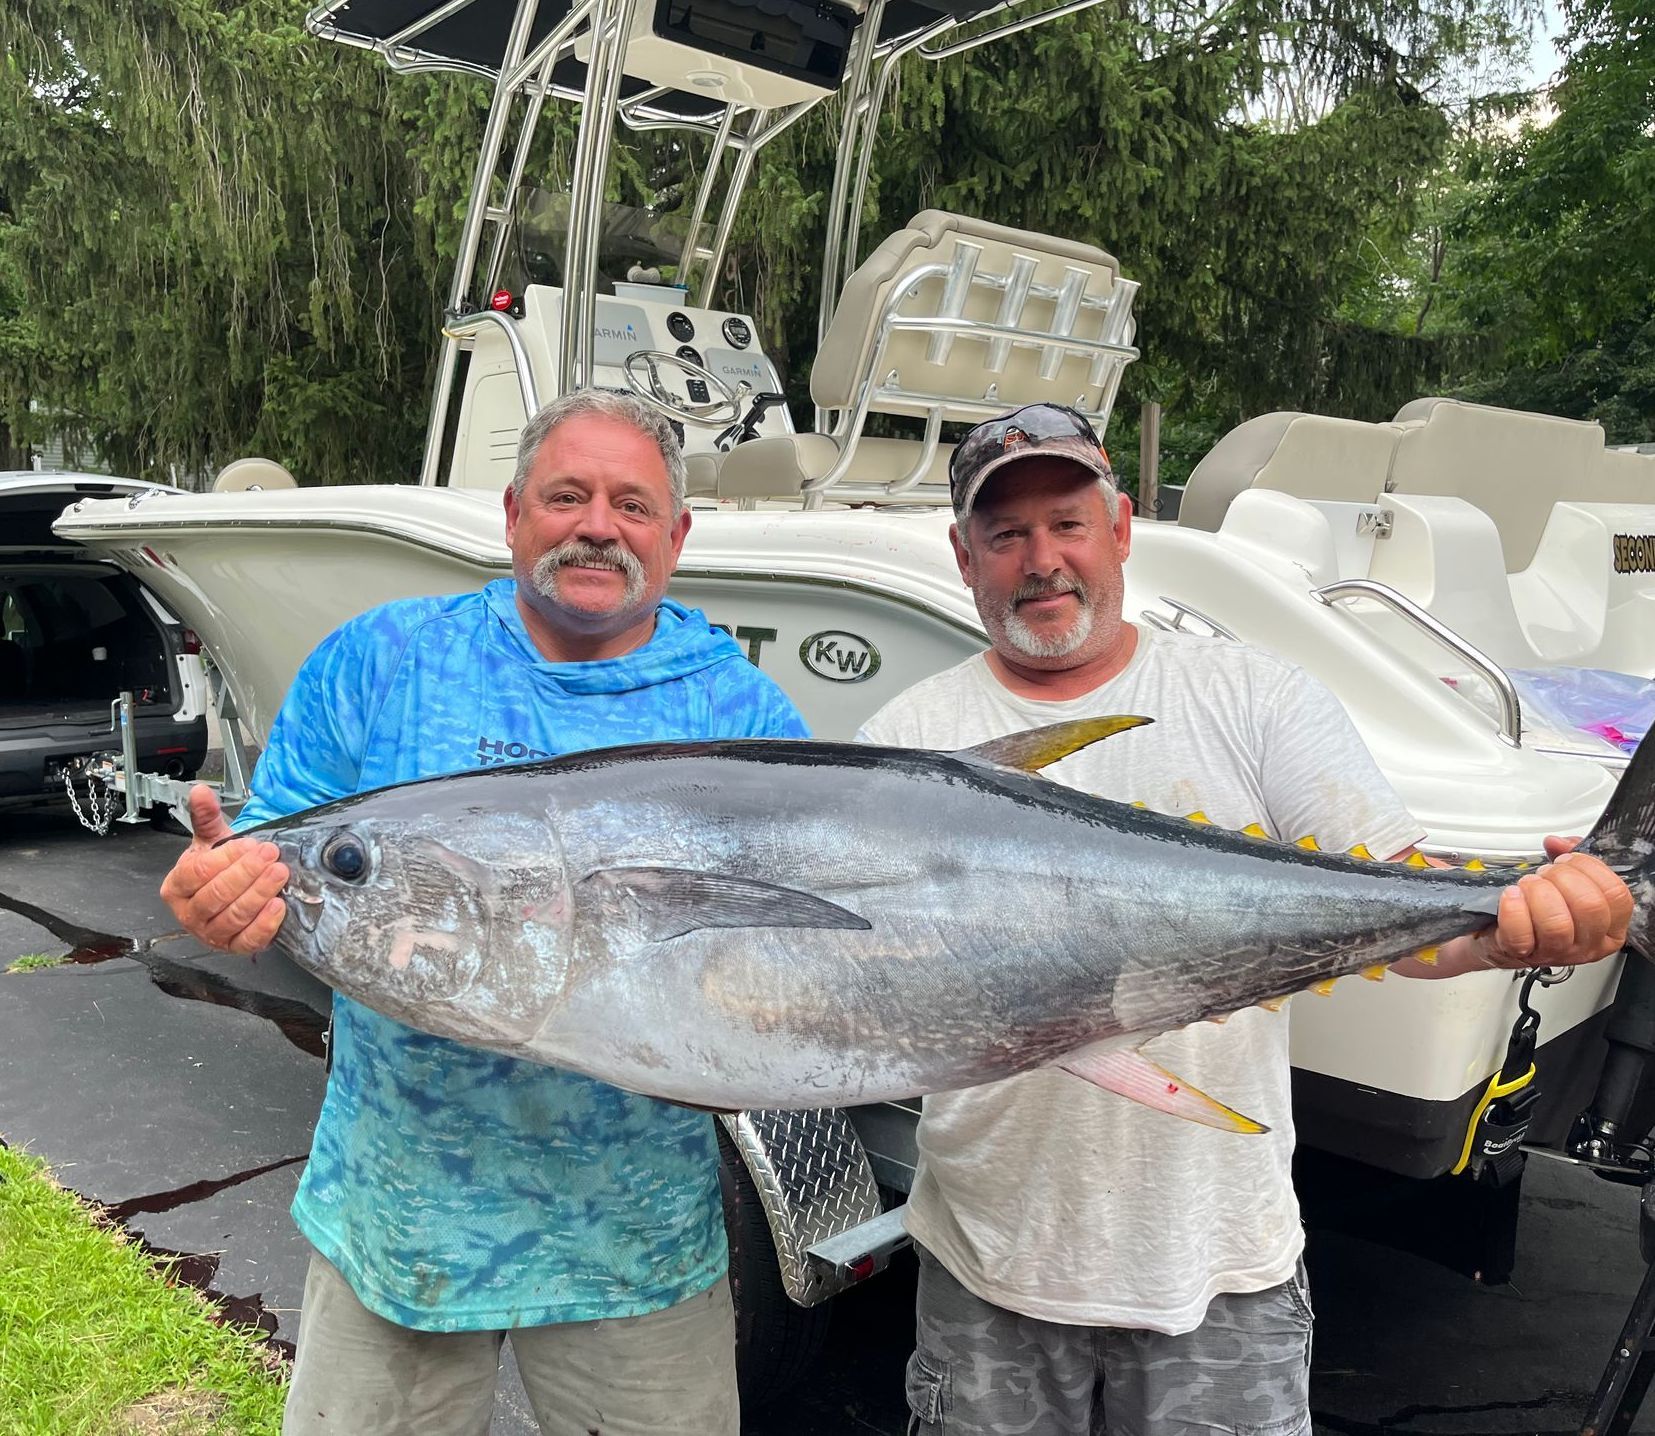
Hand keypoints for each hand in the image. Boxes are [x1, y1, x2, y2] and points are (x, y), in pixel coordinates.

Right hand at [158, 785, 288, 953]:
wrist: (233, 890)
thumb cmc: (220, 866)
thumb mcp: (211, 840)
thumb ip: (205, 816)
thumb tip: (200, 791)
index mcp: (176, 886)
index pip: (198, 872)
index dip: (227, 858)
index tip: (251, 844)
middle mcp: (188, 914)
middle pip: (216, 895)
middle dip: (247, 873)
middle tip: (270, 854)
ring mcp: (210, 934)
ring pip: (233, 917)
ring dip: (259, 893)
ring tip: (279, 873)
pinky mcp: (233, 947)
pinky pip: (247, 940)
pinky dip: (264, 925)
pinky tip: (279, 905)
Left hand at [1474, 838, 1632, 970]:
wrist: (1504, 937)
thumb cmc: (1541, 910)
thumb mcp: (1566, 883)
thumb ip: (1569, 857)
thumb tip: (1559, 843)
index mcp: (1610, 927)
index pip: (1616, 895)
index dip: (1590, 868)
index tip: (1568, 860)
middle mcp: (1588, 944)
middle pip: (1589, 906)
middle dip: (1563, 877)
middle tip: (1546, 873)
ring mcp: (1556, 952)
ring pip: (1557, 923)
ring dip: (1539, 892)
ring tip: (1528, 884)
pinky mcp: (1522, 953)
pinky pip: (1521, 934)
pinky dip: (1513, 909)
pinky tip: (1511, 895)